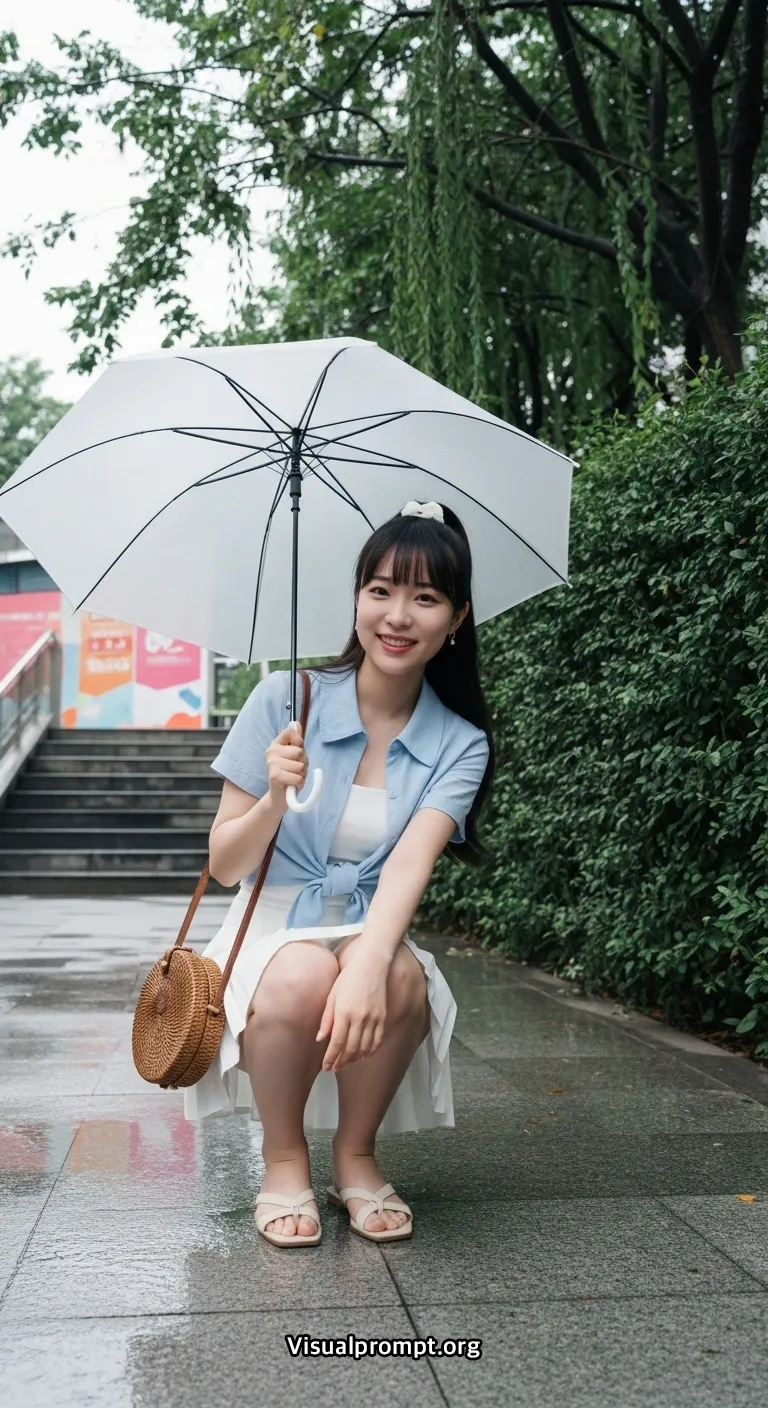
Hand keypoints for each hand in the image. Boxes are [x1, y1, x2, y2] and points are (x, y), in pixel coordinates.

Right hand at [265, 721, 308, 811]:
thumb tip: (296, 723)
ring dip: (301, 774)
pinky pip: (297, 777)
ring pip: (299, 765)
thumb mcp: (297, 756)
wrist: (281, 797)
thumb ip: (297, 741)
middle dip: (303, 762)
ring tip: (294, 777)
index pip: (290, 732)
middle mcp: (271, 752)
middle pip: (298, 751)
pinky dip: (299, 783)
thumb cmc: (291, 775)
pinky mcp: (274, 777)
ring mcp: (271, 764)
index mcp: (276, 744)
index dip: (299, 742)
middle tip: (296, 770)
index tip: (298, 752)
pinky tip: (292, 785)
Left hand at [316, 953, 388, 1070]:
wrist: (372, 965)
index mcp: (344, 1012)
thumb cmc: (349, 978)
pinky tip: (363, 1055)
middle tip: (334, 1067)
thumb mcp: (332, 995)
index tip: (325, 1067)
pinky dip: (370, 1051)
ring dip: (354, 1058)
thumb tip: (320, 1039)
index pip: (336, 1042)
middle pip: (350, 1048)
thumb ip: (326, 1019)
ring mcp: (373, 1018)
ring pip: (364, 1047)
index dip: (330, 1057)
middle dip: (341, 1061)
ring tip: (346, 1062)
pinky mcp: (383, 1017)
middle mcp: (359, 1018)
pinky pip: (377, 1040)